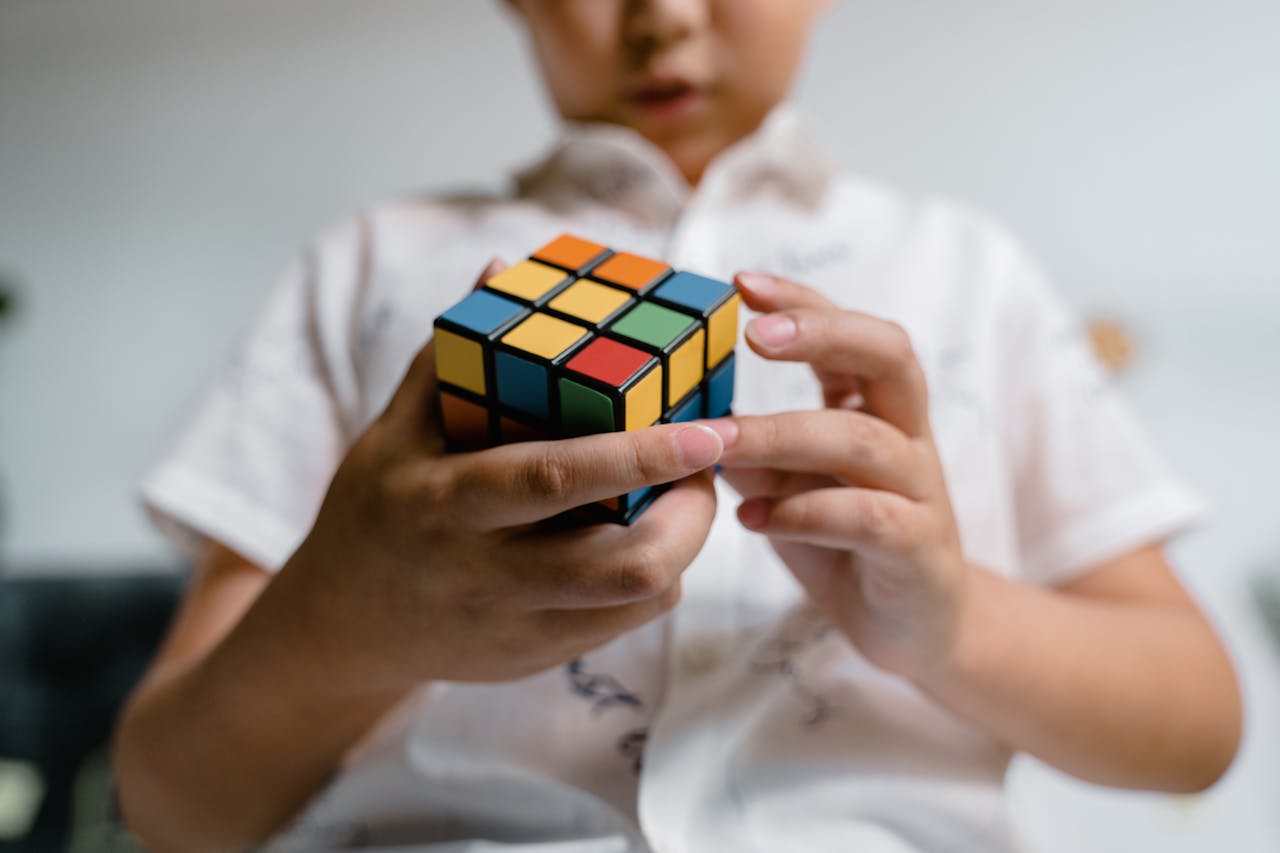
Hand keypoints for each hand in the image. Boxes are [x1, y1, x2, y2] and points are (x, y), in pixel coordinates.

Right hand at [278, 260, 724, 693]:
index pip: (555, 480)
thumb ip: (454, 355)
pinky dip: (655, 577)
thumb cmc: (374, 508)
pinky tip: (643, 536)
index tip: (707, 429)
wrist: (340, 628)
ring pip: (636, 600)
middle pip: (620, 565)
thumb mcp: (393, 429)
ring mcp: (516, 628)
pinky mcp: (537, 659)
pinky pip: (624, 624)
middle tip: (706, 462)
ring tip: (683, 495)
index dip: (639, 456)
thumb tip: (504, 268)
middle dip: (691, 515)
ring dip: (684, 545)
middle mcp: (485, 575)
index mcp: (447, 503)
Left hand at [701, 271, 970, 679]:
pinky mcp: (919, 548)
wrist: (913, 625)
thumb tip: (676, 415)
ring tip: (718, 443)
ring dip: (783, 434)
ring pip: (865, 439)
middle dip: (822, 334)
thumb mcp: (784, 485)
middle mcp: (906, 435)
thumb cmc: (842, 541)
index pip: (851, 333)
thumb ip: (748, 449)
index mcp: (876, 407)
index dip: (803, 303)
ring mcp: (920, 490)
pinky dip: (806, 514)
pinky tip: (753, 519)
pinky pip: (870, 518)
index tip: (741, 283)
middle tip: (754, 334)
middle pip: (889, 356)